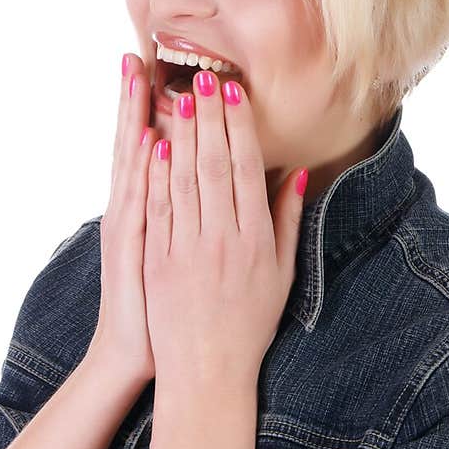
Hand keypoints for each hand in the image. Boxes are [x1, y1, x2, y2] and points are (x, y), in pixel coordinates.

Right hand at [88, 53, 156, 383]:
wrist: (134, 353)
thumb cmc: (159, 308)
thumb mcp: (169, 256)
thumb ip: (183, 216)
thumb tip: (187, 181)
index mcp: (148, 211)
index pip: (150, 148)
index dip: (150, 109)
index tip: (155, 68)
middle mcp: (132, 212)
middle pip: (134, 145)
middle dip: (136, 100)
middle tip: (135, 54)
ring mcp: (130, 229)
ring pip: (135, 165)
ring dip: (135, 120)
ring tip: (137, 78)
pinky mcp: (134, 250)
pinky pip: (143, 204)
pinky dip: (144, 172)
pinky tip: (148, 141)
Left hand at [143, 70, 307, 387]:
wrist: (208, 372)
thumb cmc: (249, 325)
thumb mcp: (282, 276)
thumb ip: (288, 222)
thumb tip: (295, 174)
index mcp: (255, 241)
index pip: (244, 169)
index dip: (237, 126)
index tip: (231, 91)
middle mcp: (221, 241)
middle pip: (213, 165)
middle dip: (207, 117)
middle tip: (200, 76)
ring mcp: (187, 250)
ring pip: (183, 180)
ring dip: (179, 134)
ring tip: (175, 95)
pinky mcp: (158, 262)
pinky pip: (158, 209)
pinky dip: (156, 174)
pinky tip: (154, 144)